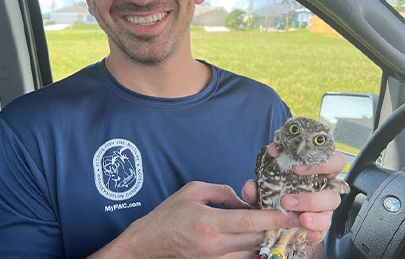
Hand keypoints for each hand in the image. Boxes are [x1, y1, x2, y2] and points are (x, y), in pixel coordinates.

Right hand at [90, 181, 301, 258]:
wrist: (149, 243)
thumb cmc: (169, 214)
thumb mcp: (193, 191)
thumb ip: (223, 192)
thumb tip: (244, 201)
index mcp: (210, 222)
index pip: (250, 221)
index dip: (274, 219)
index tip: (293, 215)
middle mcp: (216, 244)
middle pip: (257, 240)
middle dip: (278, 230)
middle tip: (294, 219)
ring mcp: (216, 258)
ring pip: (252, 251)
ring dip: (266, 239)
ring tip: (275, 226)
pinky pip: (241, 255)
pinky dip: (252, 246)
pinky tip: (255, 235)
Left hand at [242, 142, 346, 244]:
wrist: (270, 215)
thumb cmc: (273, 193)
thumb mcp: (262, 187)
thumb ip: (256, 187)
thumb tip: (251, 187)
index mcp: (317, 173)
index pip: (334, 162)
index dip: (320, 164)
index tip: (296, 168)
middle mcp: (324, 192)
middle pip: (334, 194)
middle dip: (311, 199)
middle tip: (287, 201)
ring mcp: (324, 212)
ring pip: (328, 216)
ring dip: (311, 218)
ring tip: (298, 219)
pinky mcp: (319, 228)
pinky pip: (321, 233)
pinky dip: (311, 232)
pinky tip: (301, 231)